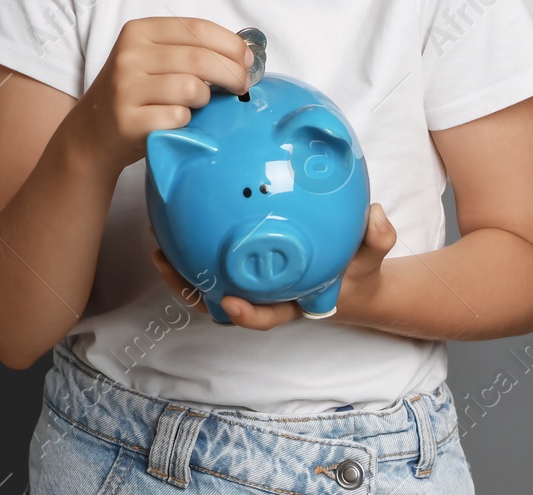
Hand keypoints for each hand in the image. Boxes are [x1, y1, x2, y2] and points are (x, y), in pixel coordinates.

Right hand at [73, 17, 253, 175]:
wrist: (93, 132)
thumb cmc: (137, 93)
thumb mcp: (153, 59)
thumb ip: (190, 49)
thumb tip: (244, 54)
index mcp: (139, 31)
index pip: (197, 28)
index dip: (231, 44)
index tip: (247, 61)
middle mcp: (129, 55)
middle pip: (200, 58)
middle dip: (232, 74)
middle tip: (241, 87)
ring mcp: (126, 88)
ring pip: (192, 89)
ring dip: (205, 100)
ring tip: (197, 105)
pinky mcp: (128, 120)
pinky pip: (178, 117)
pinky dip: (186, 122)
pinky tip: (176, 121)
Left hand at [148, 203, 397, 330]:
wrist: (349, 273)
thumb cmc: (356, 268)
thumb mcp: (371, 256)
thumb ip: (376, 238)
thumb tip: (376, 215)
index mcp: (291, 303)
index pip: (265, 316)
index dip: (246, 315)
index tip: (230, 304)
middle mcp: (263, 298)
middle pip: (219, 305)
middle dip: (190, 291)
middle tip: (166, 264)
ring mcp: (248, 285)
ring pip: (207, 286)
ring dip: (179, 270)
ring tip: (156, 243)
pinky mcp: (240, 268)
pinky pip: (212, 261)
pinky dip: (191, 247)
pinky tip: (176, 218)